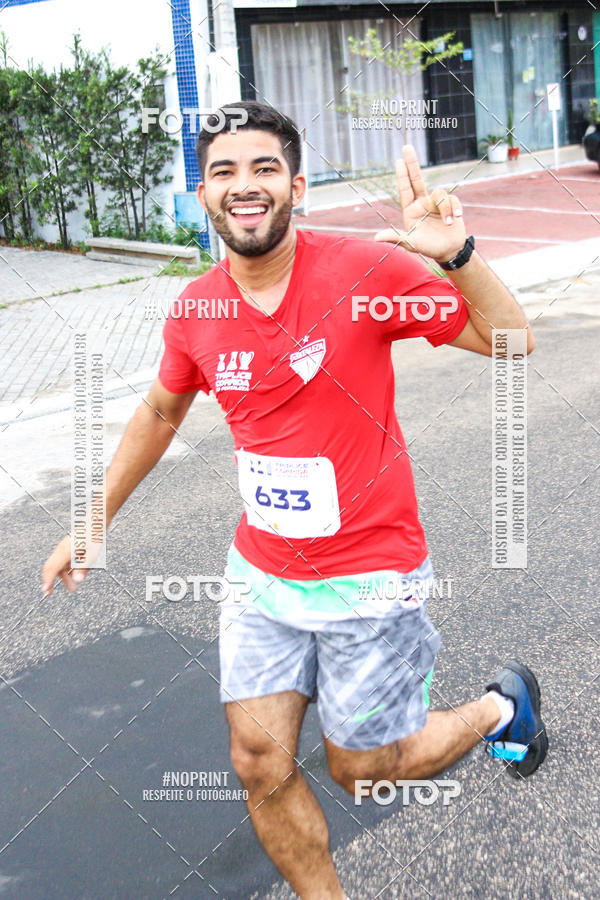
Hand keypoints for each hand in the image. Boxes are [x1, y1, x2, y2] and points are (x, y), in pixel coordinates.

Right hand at [42, 535, 88, 595]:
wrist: (95, 525)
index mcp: (65, 552)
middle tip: (50, 593)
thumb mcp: (91, 555)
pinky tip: (73, 576)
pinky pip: (61, 562)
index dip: (48, 581)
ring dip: (63, 578)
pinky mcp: (66, 548)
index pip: (52, 569)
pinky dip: (65, 571)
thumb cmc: (94, 539)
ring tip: (73, 588)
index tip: (46, 591)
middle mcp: (60, 550)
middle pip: (51, 568)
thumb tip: (77, 580)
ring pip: (57, 566)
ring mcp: (62, 549)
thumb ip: (83, 568)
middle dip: (50, 581)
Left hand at [375, 145, 465, 261]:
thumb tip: (375, 238)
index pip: (405, 189)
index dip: (402, 175)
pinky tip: (456, 218)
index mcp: (411, 210)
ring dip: (445, 207)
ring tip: (447, 223)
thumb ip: (395, 238)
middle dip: (412, 163)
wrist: (449, 251)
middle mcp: (423, 203)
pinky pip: (453, 198)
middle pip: (417, 179)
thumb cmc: (428, 247)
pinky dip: (455, 208)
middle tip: (406, 147)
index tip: (398, 160)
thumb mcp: (411, 243)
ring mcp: (437, 203)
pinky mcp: (451, 204)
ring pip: (440, 193)